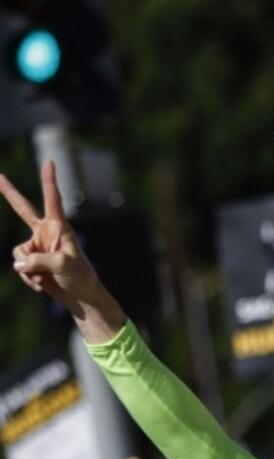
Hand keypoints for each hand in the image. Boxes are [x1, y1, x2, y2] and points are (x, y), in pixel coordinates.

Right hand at [3, 161, 123, 341]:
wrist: (79, 296)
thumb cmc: (79, 276)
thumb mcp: (63, 265)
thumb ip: (39, 260)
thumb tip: (18, 264)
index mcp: (60, 228)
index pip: (53, 200)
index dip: (49, 181)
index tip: (49, 163)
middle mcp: (46, 233)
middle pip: (23, 208)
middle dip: (9, 192)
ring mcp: (36, 246)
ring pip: (18, 253)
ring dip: (28, 269)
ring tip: (45, 278)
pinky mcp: (30, 260)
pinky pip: (19, 266)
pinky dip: (27, 278)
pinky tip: (41, 285)